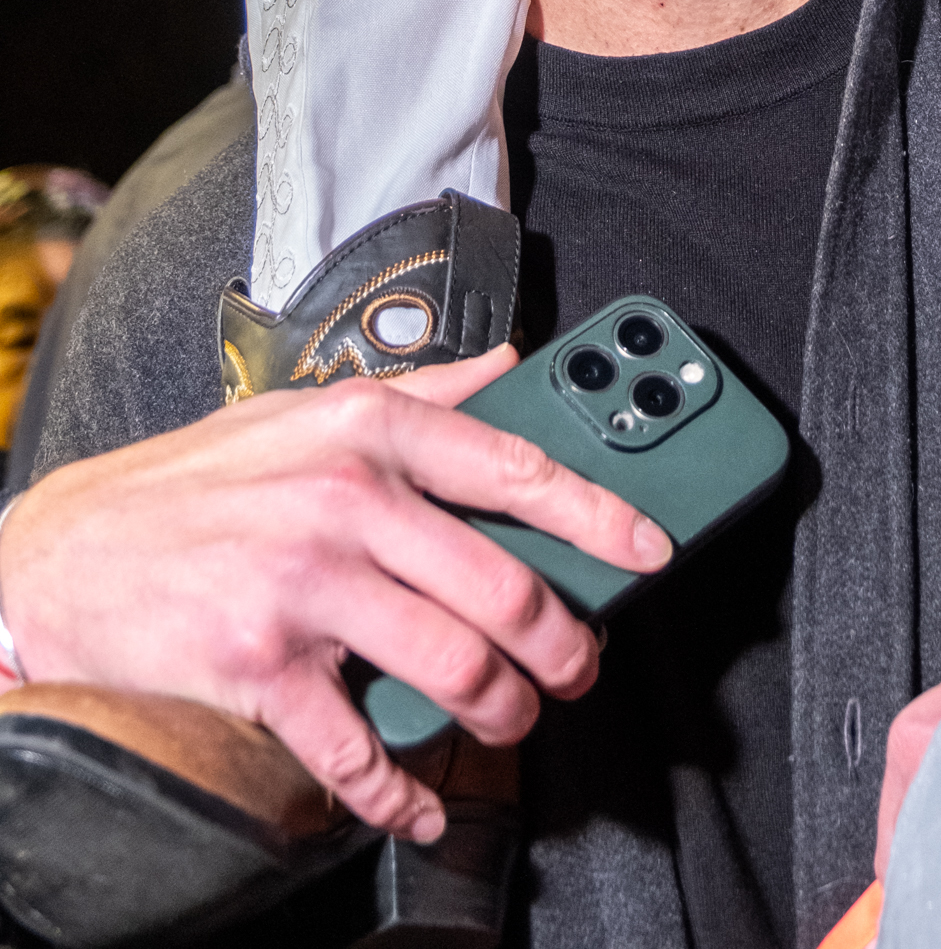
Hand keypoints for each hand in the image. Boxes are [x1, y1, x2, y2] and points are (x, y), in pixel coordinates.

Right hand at [0, 348, 672, 843]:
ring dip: (502, 714)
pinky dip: (401, 790)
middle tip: (578, 667)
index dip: (597, 514)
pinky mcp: (261, 666)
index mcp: (368, 430)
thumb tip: (510, 365)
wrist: (68, 552)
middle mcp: (345, 500)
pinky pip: (358, 747)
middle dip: (563, 644)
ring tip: (511, 723)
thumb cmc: (199, 482)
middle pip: (500, 586)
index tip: (647, 549)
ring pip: (452, 666)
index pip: (514, 468)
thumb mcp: (308, 411)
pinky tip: (418, 800)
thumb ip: (422, 393)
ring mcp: (304, 585)